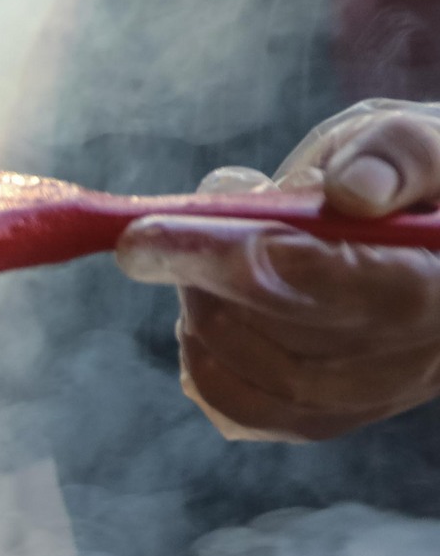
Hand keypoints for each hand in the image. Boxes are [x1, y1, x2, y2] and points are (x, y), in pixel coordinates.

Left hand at [114, 99, 439, 442]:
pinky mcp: (330, 416)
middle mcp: (424, 354)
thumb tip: (352, 189)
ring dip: (201, 320)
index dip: (232, 259)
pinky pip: (245, 412)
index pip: (339, 282)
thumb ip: (397, 153)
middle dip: (202, 286)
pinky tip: (203, 313)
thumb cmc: (412, 178)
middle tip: (159, 237)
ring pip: (259, 385)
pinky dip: (203, 363)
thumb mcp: (421, 139)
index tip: (143, 236)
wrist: (420, 230)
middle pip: (289, 346)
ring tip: (196, 263)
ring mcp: (377, 395)